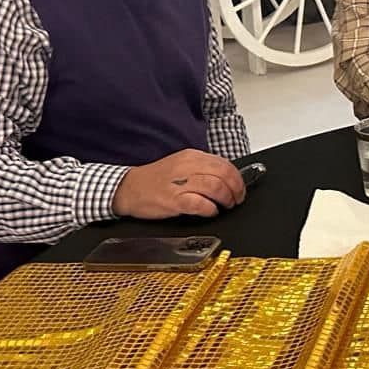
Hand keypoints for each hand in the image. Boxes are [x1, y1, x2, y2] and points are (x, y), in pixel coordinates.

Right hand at [112, 149, 246, 220]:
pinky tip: (211, 212)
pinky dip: (210, 209)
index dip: (237, 178)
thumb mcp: (180, 165)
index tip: (240, 188)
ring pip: (215, 187)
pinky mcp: (173, 200)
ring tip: (226, 206)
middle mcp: (187, 167)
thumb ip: (202, 169)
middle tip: (237, 199)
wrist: (128, 189)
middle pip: (223, 174)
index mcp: (191, 157)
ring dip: (226, 199)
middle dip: (236, 189)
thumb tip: (225, 178)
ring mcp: (179, 183)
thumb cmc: (155, 180)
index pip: (224, 164)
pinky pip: (200, 204)